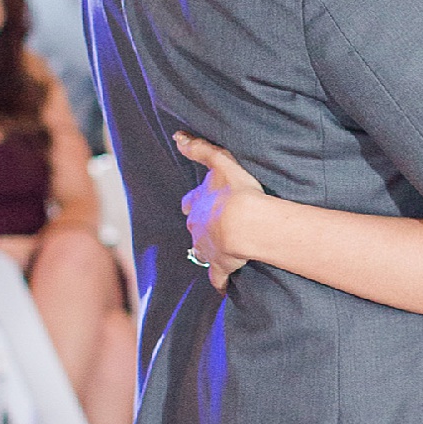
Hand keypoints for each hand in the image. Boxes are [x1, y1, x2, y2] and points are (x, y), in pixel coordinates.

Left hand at [173, 133, 266, 283]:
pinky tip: (222, 287)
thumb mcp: (220, 162)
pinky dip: (219, 281)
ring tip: (220, 253)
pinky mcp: (220, 266)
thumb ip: (200, 149)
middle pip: (194, 228)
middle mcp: (196, 228)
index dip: (194, 202)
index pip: (190, 203)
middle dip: (200, 228)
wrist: (244, 223)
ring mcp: (206, 249)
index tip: (195, 203)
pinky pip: (217, 277)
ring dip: (208, 252)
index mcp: (197, 204)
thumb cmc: (236, 191)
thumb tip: (177, 136)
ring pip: (202, 252)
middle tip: (212, 228)